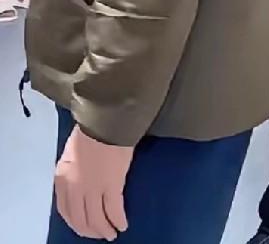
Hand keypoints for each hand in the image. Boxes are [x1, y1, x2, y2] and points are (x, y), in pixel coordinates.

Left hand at [55, 125, 132, 240]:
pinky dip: (118, 220)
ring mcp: (92, 189)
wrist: (106, 120)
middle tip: (99, 234)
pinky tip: (122, 224)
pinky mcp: (111, 186)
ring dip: (104, 229)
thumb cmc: (91, 130)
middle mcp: (74, 188)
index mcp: (62, 178)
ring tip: (112, 233)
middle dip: (90, 230)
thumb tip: (81, 184)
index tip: (84, 226)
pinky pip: (114, 210)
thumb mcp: (71, 152)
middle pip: (81, 219)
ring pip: (97, 219)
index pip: (65, 210)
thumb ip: (72, 172)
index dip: (75, 222)